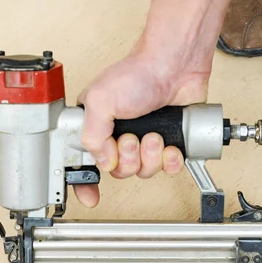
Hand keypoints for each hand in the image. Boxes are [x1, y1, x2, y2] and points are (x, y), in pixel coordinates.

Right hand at [73, 0, 232, 207]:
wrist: (176, 65)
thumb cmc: (139, 73)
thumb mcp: (100, 101)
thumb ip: (92, 136)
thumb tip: (103, 162)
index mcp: (97, 125)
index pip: (86, 161)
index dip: (86, 182)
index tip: (90, 196)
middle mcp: (120, 134)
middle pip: (119, 171)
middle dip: (128, 159)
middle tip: (132, 139)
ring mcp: (145, 139)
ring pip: (144, 171)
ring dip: (150, 156)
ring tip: (154, 136)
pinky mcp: (168, 142)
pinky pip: (167, 168)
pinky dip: (170, 160)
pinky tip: (170, 146)